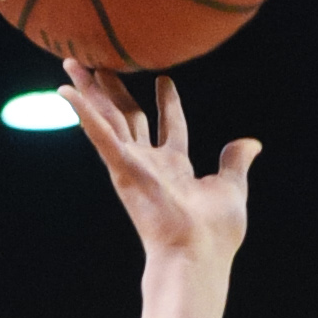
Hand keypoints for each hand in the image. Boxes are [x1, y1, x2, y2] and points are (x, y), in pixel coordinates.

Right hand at [62, 59, 255, 271]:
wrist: (198, 254)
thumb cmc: (215, 233)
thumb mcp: (232, 187)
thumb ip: (235, 161)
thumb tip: (252, 144)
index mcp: (176, 168)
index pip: (171, 127)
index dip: (167, 103)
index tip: (164, 80)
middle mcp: (150, 164)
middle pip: (130, 118)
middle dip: (117, 91)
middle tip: (104, 65)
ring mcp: (133, 165)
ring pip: (108, 118)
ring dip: (90, 91)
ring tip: (75, 63)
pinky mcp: (121, 169)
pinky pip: (99, 134)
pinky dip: (83, 111)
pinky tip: (65, 91)